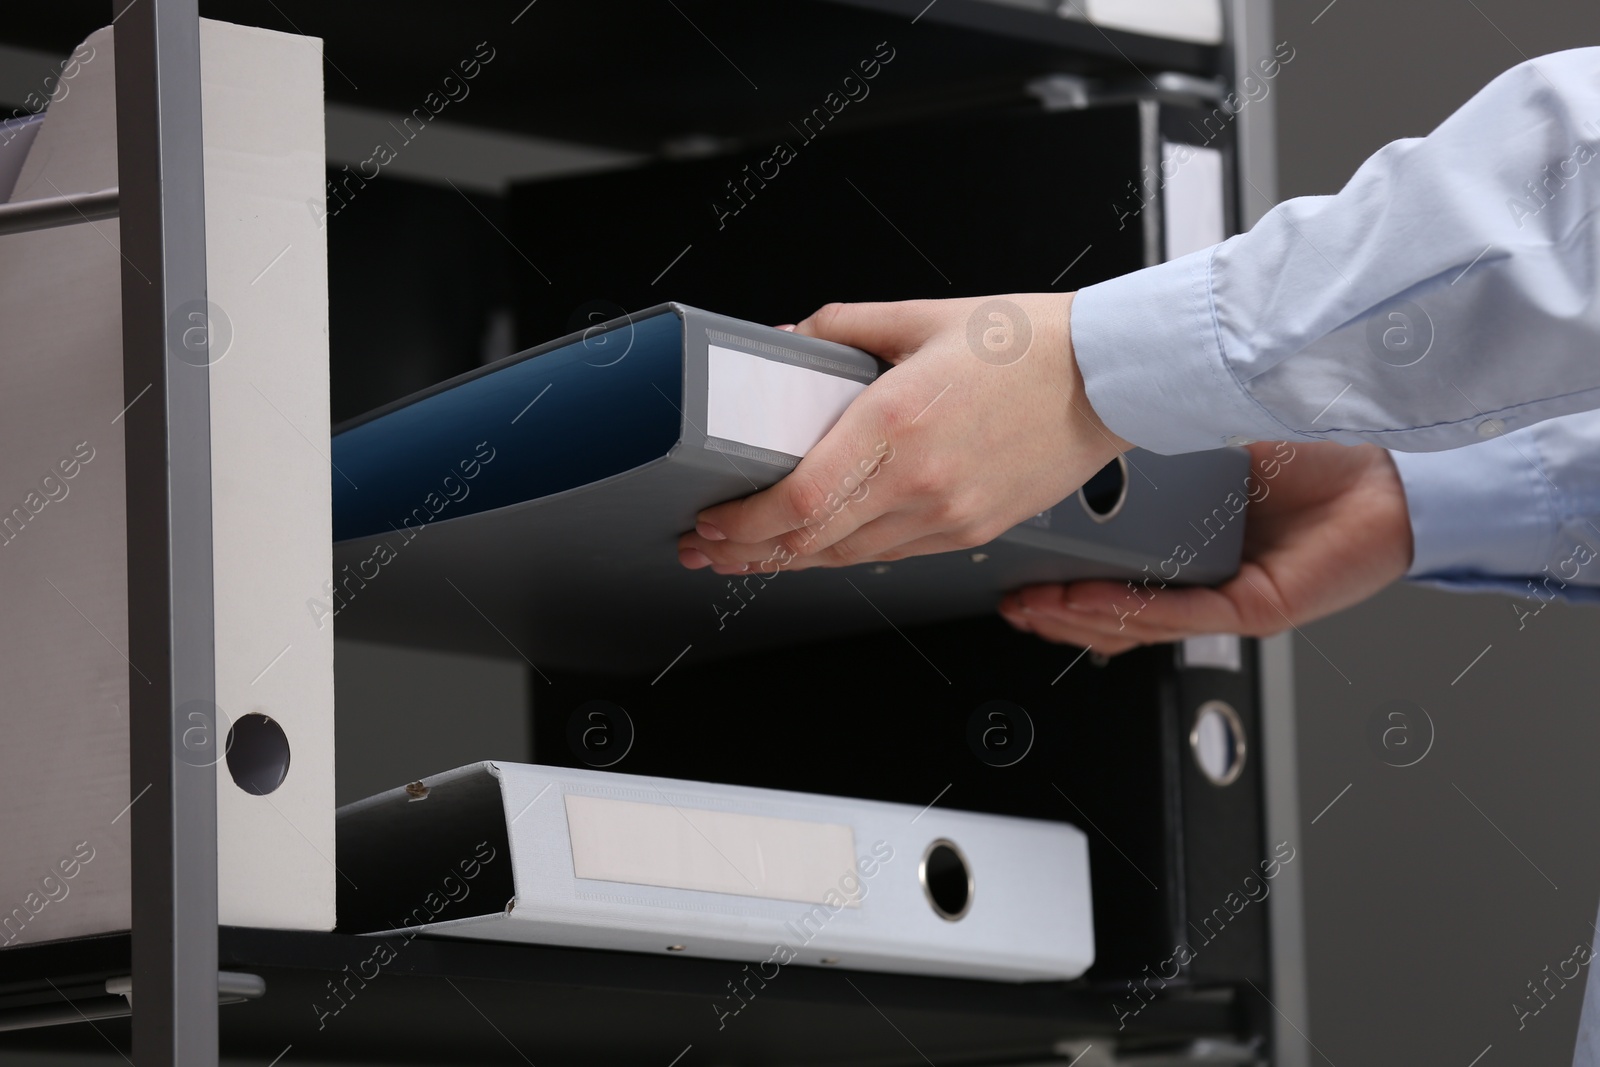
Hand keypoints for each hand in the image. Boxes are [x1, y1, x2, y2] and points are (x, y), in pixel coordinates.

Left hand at [676, 294, 1131, 573]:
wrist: (1108, 377)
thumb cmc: (1028, 344)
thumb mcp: (921, 317)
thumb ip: (841, 327)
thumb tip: (790, 339)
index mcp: (898, 422)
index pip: (800, 501)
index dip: (743, 524)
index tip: (711, 522)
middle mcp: (921, 481)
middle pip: (812, 543)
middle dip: (745, 553)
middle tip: (705, 550)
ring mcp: (949, 515)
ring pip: (848, 558)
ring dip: (789, 560)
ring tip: (747, 554)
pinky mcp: (972, 531)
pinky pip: (892, 555)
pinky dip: (845, 554)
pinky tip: (820, 545)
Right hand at [998, 441, 1413, 652]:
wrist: (1393, 468)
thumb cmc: (1316, 447)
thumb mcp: (1209, 437)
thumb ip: (1158, 443)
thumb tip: (1097, 424)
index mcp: (1189, 537)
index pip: (1112, 572)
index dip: (1061, 577)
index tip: (1018, 566)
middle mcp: (1204, 575)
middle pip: (1112, 610)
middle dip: (1053, 608)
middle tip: (1010, 598)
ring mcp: (1226, 597)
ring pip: (1133, 623)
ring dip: (1075, 616)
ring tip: (1032, 605)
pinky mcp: (1252, 609)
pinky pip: (1174, 614)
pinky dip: (1123, 607)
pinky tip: (1083, 599)